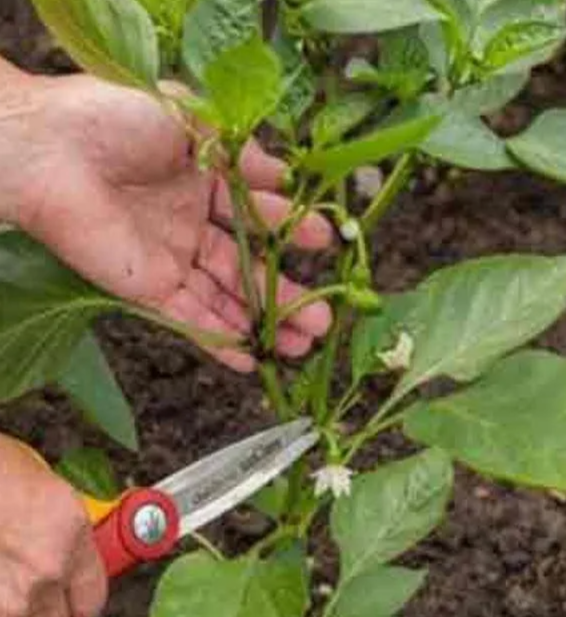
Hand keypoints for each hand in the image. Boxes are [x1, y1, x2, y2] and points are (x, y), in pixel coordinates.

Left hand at [0, 70, 333, 371]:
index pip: (258, 211)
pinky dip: (219, 340)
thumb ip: (243, 152)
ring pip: (227, 297)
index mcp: (202, 176)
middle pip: (249, 265)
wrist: (46, 148)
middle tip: (325, 314)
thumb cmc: (112, 116)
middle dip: (288, 291)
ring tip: (306, 341)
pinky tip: (252, 358)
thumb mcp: (192, 117)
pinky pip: (189, 319)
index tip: (325, 241)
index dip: (292, 228)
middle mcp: (188, 221)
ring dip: (266, 320)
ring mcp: (168, 257)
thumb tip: (286, 175)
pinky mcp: (144, 287)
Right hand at [0, 435, 105, 616]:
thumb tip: (61, 544)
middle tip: (25, 604)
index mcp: (69, 533)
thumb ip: (58, 525)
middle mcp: (44, 572)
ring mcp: (6, 600)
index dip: (76, 602)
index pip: (92, 598)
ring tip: (0, 605)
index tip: (66, 600)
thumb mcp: (40, 484)